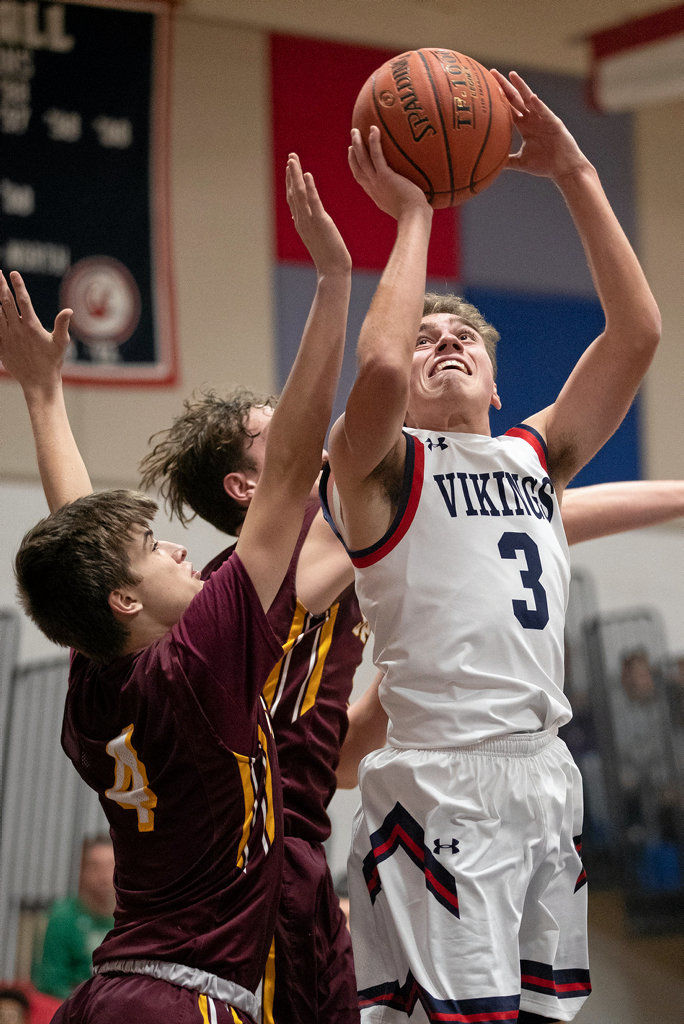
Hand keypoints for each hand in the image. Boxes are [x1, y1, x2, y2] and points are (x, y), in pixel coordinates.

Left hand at [0, 270, 71, 392]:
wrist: (38, 382)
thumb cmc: (52, 362)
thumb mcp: (61, 343)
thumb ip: (62, 325)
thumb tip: (69, 310)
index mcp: (31, 326)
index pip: (23, 301)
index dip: (18, 285)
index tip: (13, 273)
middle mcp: (17, 329)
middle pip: (5, 302)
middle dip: (1, 286)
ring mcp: (7, 337)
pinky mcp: (1, 345)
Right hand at [286, 154, 350, 276]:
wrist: (333, 270)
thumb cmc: (329, 258)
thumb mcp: (317, 237)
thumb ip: (311, 225)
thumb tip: (303, 219)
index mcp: (301, 223)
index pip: (293, 198)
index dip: (290, 181)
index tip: (290, 166)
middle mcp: (302, 220)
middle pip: (293, 192)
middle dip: (291, 173)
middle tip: (291, 156)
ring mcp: (309, 221)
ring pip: (299, 194)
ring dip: (295, 176)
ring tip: (294, 160)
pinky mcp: (321, 222)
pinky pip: (313, 202)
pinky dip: (309, 188)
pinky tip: (307, 175)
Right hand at [348, 125, 429, 219]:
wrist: (413, 217)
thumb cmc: (416, 215)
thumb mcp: (408, 206)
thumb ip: (409, 196)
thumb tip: (421, 191)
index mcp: (376, 195)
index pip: (362, 179)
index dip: (356, 166)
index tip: (354, 155)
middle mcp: (373, 188)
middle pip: (358, 168)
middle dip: (353, 153)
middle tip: (352, 140)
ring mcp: (377, 182)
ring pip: (362, 160)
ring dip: (358, 144)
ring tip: (355, 130)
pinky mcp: (385, 176)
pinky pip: (377, 156)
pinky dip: (374, 142)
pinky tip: (374, 128)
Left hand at [490, 70, 588, 181]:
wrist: (564, 168)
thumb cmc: (545, 165)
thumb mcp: (521, 162)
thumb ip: (507, 160)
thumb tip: (490, 164)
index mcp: (525, 126)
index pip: (509, 108)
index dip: (498, 98)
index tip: (486, 88)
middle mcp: (532, 119)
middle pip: (515, 99)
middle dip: (504, 86)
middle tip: (492, 73)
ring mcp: (543, 119)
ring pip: (530, 100)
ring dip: (521, 87)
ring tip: (512, 75)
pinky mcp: (554, 123)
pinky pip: (545, 112)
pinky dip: (538, 105)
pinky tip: (531, 97)